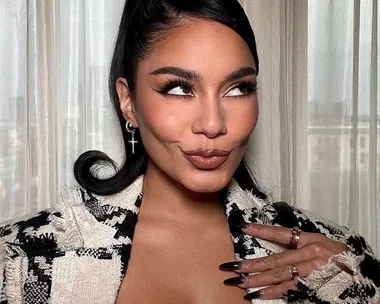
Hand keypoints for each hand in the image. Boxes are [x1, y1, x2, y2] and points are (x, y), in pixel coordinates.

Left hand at [219, 224, 346, 300]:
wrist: (364, 276)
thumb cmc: (344, 260)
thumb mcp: (323, 245)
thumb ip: (302, 246)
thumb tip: (280, 249)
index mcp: (311, 240)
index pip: (282, 233)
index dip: (262, 230)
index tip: (244, 227)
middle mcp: (309, 253)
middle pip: (275, 258)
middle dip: (251, 263)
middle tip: (232, 265)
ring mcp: (311, 270)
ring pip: (278, 274)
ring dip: (256, 279)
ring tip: (238, 281)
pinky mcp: (313, 285)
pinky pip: (288, 289)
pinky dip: (272, 292)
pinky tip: (257, 293)